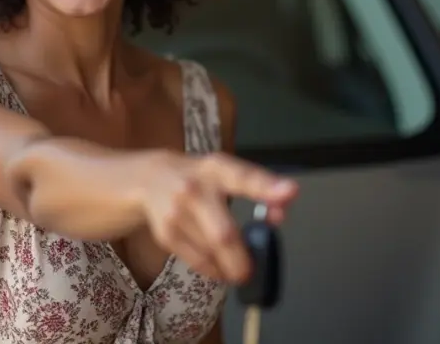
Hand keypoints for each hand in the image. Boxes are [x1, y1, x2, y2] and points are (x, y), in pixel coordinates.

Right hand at [139, 151, 298, 283]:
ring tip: (232, 266)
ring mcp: (176, 211)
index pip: (244, 177)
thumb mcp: (225, 175)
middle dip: (241, 260)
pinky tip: (215, 265)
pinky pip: (197, 261)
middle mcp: (194, 188)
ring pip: (212, 252)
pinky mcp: (165, 232)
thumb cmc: (200, 179)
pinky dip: (211, 269)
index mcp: (217, 169)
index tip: (290, 192)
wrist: (149, 178)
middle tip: (250, 271)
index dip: (267, 186)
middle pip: (223, 234)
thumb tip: (279, 215)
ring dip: (227, 266)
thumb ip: (256, 191)